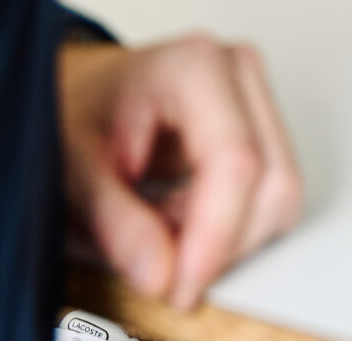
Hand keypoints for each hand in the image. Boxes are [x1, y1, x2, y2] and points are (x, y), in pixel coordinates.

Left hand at [57, 34, 303, 311]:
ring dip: (224, 240)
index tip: (180, 284)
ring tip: (161, 228)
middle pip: (270, 185)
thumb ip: (114, 218)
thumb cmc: (75, 112)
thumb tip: (160, 273)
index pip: (235, 160)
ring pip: (279, 200)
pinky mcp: (263, 131)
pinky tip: (179, 218)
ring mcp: (257, 99)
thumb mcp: (73, 165)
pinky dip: (228, 230)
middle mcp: (238, 74)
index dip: (215, 234)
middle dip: (219, 245)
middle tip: (159, 268)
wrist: (78, 92)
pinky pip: (270, 201)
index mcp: (194, 66)